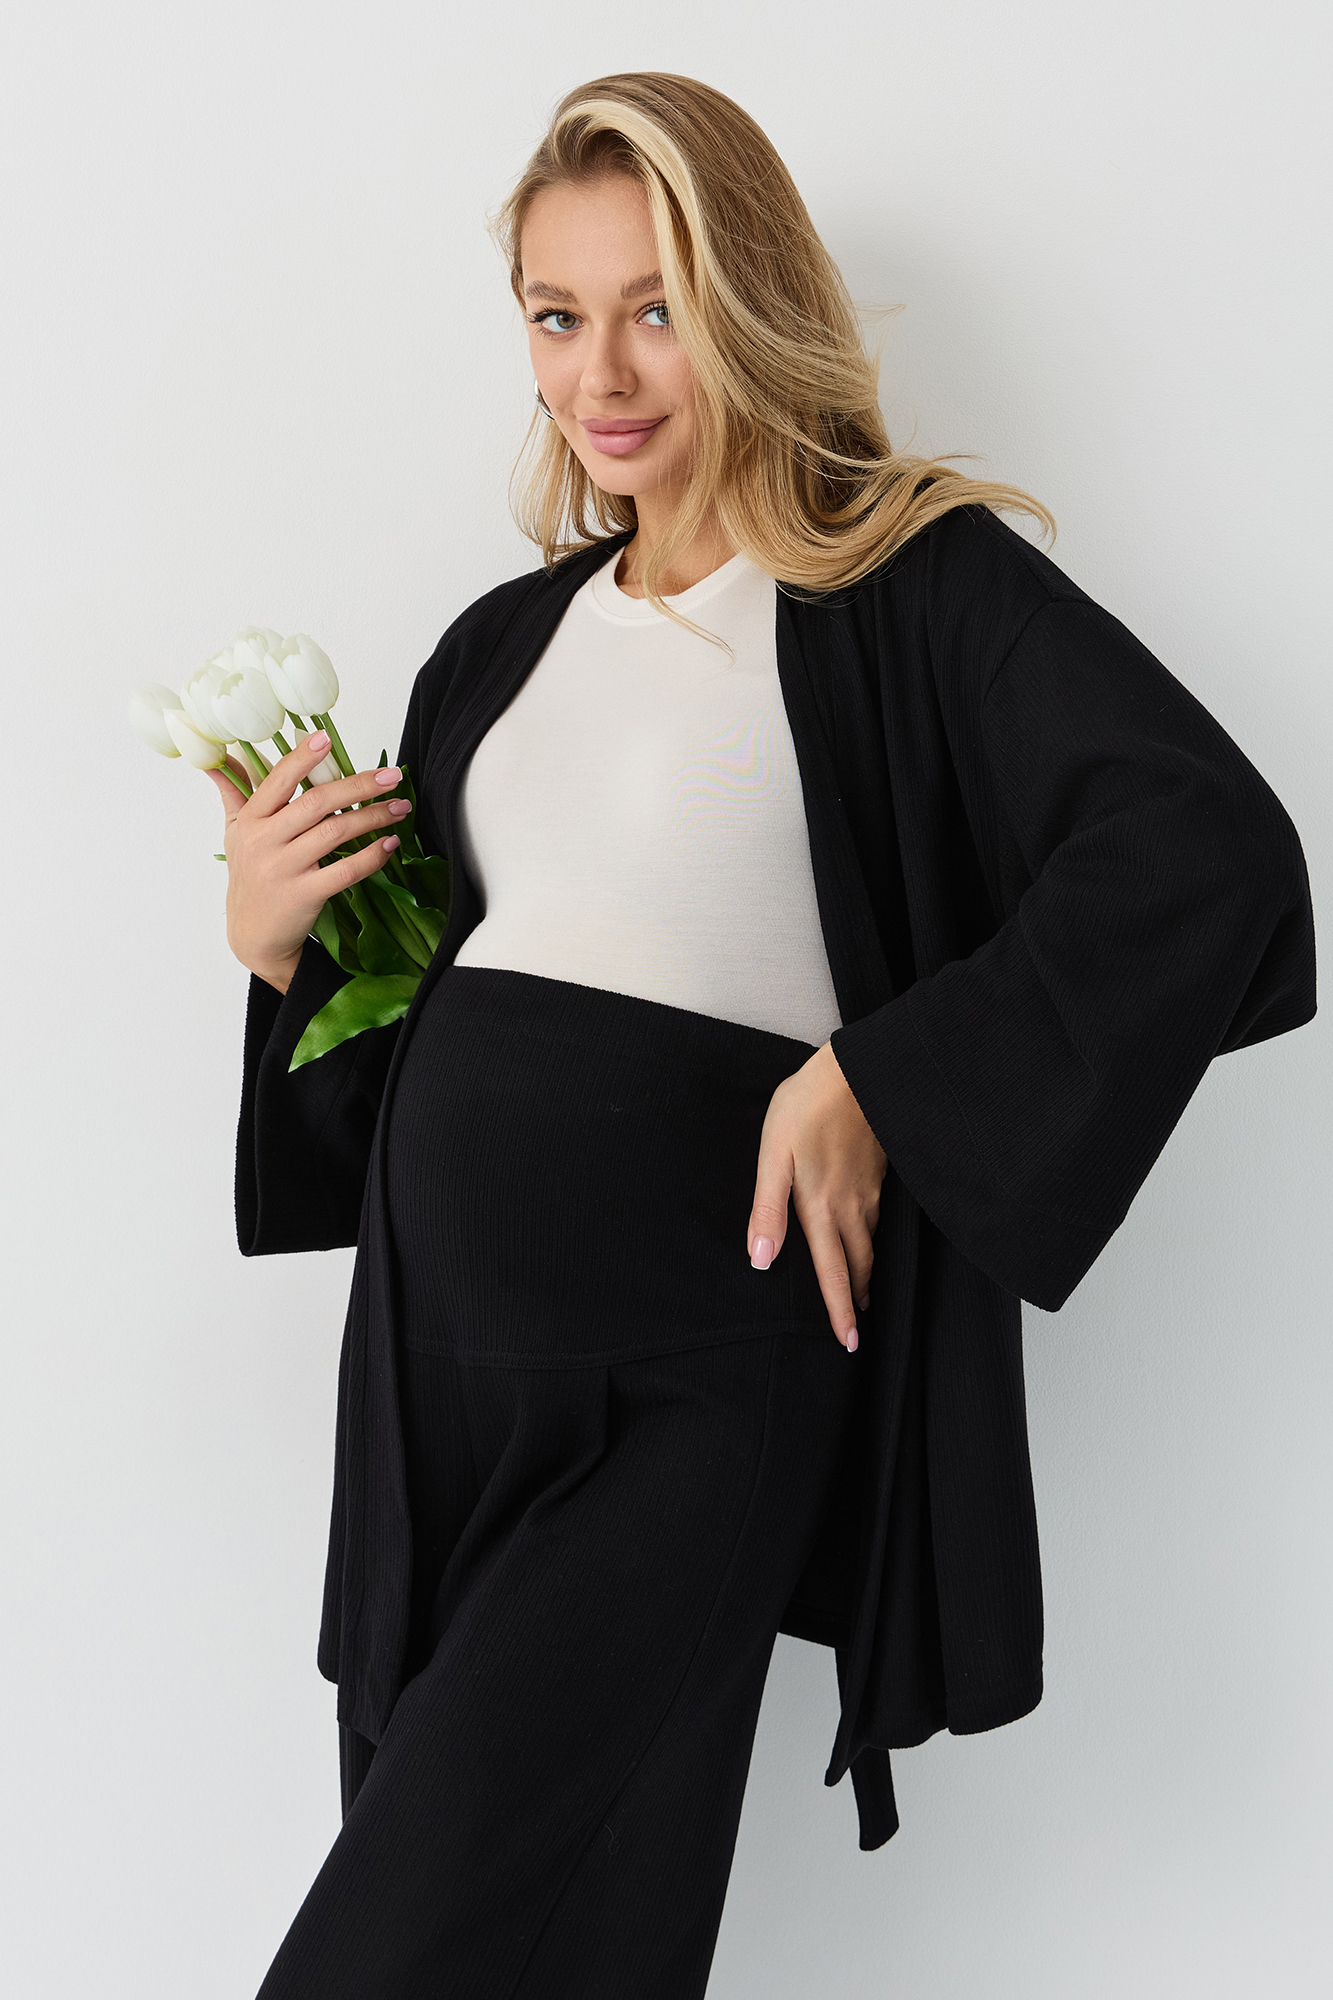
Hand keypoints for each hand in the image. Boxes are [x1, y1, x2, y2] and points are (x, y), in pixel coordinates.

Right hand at [205, 730, 412, 993]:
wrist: (253, 936)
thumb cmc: (249, 878)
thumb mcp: (233, 834)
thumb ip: (234, 793)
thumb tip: (220, 759)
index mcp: (250, 821)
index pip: (278, 780)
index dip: (302, 759)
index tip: (327, 739)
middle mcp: (264, 841)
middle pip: (317, 803)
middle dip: (359, 785)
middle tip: (392, 776)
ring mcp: (284, 869)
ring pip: (336, 832)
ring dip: (373, 817)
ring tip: (400, 807)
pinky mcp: (305, 895)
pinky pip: (346, 870)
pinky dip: (372, 856)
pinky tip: (390, 844)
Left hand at [747, 1041, 886, 1350]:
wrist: (857, 1069)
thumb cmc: (807, 1106)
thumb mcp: (773, 1155)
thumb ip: (768, 1209)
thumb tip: (760, 1258)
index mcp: (821, 1206)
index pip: (832, 1270)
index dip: (838, 1309)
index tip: (846, 1341)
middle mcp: (852, 1205)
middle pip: (858, 1264)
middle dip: (856, 1298)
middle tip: (857, 1329)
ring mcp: (871, 1189)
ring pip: (872, 1243)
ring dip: (867, 1272)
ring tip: (864, 1291)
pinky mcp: (880, 1171)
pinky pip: (880, 1219)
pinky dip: (875, 1240)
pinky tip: (871, 1236)